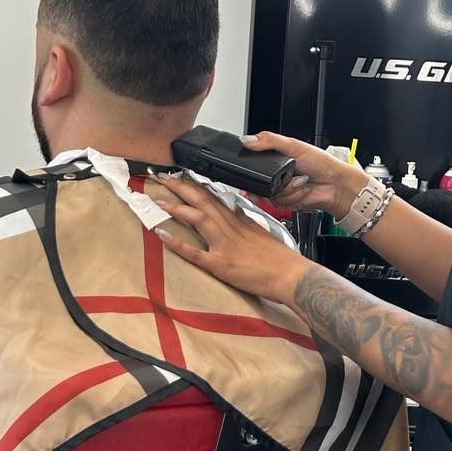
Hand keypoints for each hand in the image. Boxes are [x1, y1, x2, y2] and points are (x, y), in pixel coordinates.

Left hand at [155, 177, 305, 305]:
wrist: (293, 276)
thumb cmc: (281, 259)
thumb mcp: (262, 232)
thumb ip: (246, 222)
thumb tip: (236, 211)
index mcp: (239, 221)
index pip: (213, 197)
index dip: (194, 185)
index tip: (179, 175)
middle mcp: (230, 229)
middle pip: (202, 201)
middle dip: (180, 187)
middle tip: (161, 177)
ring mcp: (225, 246)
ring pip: (198, 218)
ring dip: (177, 207)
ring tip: (158, 200)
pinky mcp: (222, 265)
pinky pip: (196, 253)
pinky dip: (178, 244)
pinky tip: (163, 235)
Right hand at [241, 131, 362, 217]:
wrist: (335, 186)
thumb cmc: (322, 164)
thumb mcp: (294, 146)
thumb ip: (269, 141)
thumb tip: (247, 140)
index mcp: (277, 158)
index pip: (255, 160)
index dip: (254, 164)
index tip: (262, 164)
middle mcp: (276, 174)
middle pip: (259, 180)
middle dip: (274, 179)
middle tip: (289, 173)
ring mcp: (280, 189)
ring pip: (268, 193)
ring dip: (287, 188)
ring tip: (300, 181)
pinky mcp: (285, 202)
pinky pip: (278, 202)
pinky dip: (292, 196)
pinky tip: (302, 190)